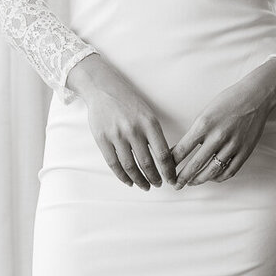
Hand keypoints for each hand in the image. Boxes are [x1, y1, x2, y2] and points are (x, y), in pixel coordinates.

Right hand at [67, 53, 176, 190]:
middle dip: (155, 178)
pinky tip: (129, 181)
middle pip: (147, 163)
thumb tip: (164, 159)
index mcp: (149, 123)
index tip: (172, 179)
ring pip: (130, 166)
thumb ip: (155, 134)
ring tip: (145, 186)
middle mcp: (134, 130)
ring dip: (139, 180)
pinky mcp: (102, 139)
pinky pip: (113, 164)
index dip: (168, 170)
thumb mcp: (148, 113)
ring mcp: (117, 136)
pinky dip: (122, 176)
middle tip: (159, 185)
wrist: (104, 89)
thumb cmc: (129, 102)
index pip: (162, 153)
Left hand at [171, 58, 275, 187]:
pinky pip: (230, 171)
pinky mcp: (245, 151)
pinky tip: (212, 177)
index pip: (181, 150)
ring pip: (212, 171)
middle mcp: (218, 136)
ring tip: (191, 182)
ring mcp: (233, 145)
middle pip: (195, 165)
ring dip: (199, 180)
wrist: (256, 96)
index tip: (166, 170)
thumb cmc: (229, 101)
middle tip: (175, 184)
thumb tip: (180, 150)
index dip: (171, 164)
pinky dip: (219, 178)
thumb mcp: (206, 112)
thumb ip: (195, 132)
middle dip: (182, 178)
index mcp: (204, 124)